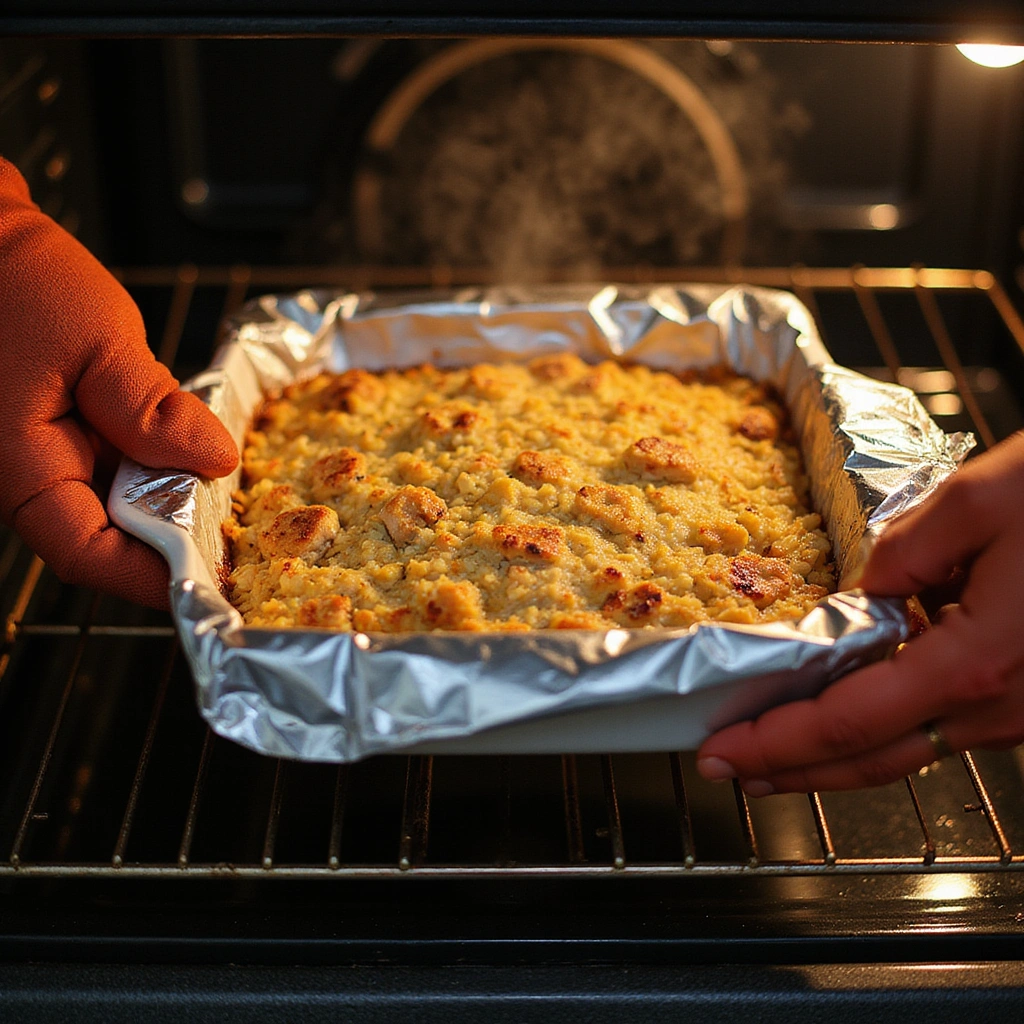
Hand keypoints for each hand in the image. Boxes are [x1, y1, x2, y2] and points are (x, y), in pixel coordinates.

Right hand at [0, 159, 236, 608]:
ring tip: (231, 502)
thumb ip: (152, 407)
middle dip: (172, 542)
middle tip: (240, 541)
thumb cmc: (14, 277)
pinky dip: (154, 466)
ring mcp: (41, 452)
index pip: (87, 554)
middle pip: (106, 535)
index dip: (153, 576)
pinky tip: (193, 454)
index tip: (215, 580)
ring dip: (169, 503)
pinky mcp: (59, 428)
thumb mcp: (97, 341)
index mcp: (21, 468)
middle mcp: (26, 472)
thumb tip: (216, 461)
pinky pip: (111, 465)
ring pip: (113, 503)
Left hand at [696, 430, 1023, 793]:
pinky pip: (939, 727)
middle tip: (726, 770)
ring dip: (830, 757)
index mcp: (976, 659)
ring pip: (906, 750)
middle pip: (871, 757)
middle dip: (790, 769)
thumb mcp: (979, 497)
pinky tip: (844, 719)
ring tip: (771, 757)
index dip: (777, 741)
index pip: (848, 720)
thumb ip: (905, 550)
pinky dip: (878, 732)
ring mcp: (1019, 710)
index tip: (721, 749)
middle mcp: (998, 704)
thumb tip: (864, 593)